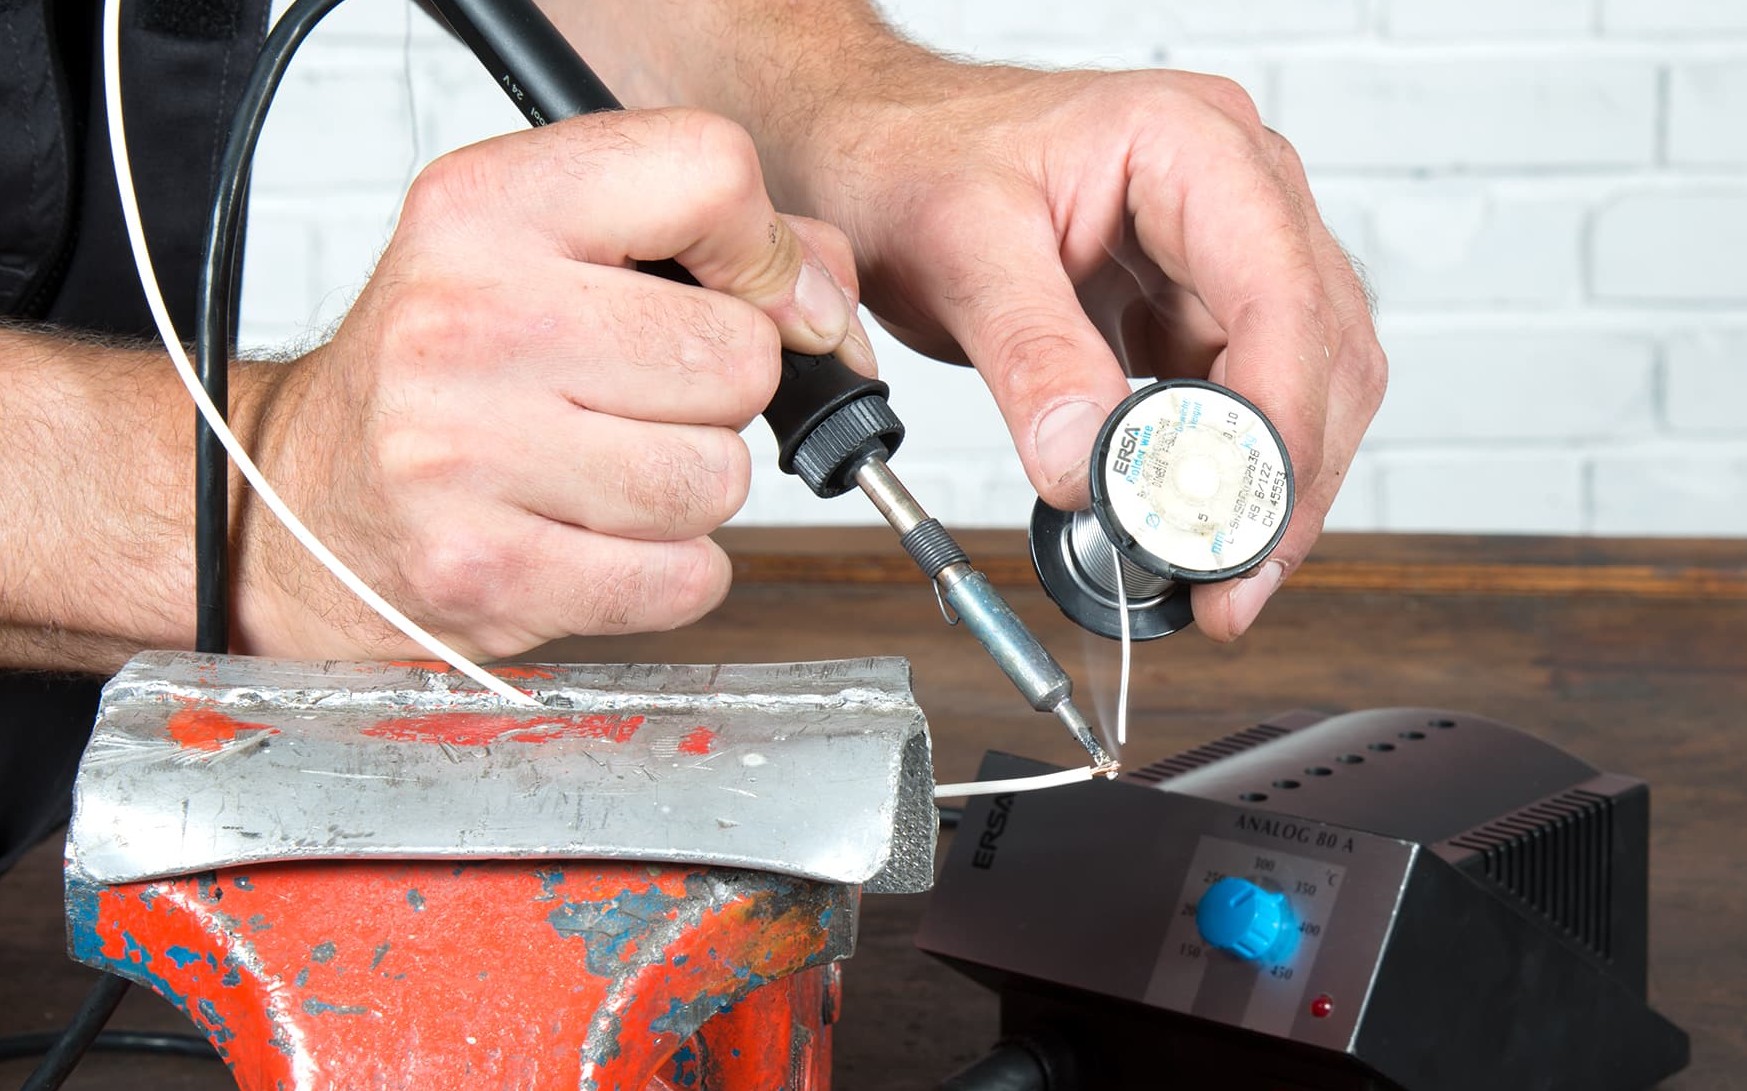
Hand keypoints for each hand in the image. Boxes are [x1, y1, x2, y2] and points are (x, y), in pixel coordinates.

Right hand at [231, 108, 868, 659]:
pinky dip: (668, 571)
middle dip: (719, 392)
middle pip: (736, 354)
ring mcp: (465, 451)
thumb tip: (828, 301)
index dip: (767, 249)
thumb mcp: (541, 249)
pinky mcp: (483, 570)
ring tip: (606, 471)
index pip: (709, 173)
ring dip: (689, 487)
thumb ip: (706, 238)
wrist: (301, 498)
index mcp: (486, 206)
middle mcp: (467, 318)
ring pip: (717, 476)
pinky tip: (597, 539)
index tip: (755, 295)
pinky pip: (684, 577)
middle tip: (642, 399)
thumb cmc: (444, 368)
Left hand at [794, 65, 1385, 639]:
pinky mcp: (1194, 302)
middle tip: (1229, 587)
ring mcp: (1223, 248)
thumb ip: (1028, 353)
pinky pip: (1240, 396)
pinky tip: (1183, 523)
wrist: (879, 144)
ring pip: (1300, 383)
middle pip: (1319, 351)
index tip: (1233, 521)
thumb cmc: (914, 154)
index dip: (1276, 421)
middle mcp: (1236, 188)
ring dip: (1262, 487)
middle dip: (1282, 480)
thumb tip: (1081, 464)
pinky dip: (1219, 470)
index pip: (1281, 293)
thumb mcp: (958, 246)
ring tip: (1210, 578)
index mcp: (1191, 142)